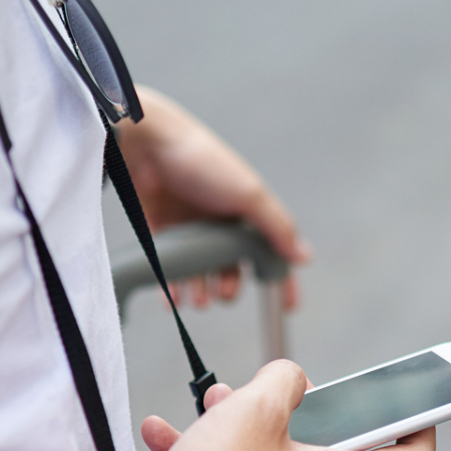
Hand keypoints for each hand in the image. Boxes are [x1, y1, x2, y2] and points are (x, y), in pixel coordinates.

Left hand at [113, 86, 309, 309]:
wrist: (147, 143)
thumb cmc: (202, 161)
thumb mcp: (249, 193)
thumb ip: (277, 227)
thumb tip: (304, 257)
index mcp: (247, 210)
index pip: (271, 250)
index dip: (280, 278)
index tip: (285, 306)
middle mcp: (220, 219)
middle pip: (232, 266)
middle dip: (231, 286)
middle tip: (224, 295)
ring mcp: (190, 225)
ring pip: (201, 270)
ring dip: (201, 290)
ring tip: (197, 299)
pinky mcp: (161, 229)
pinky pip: (170, 266)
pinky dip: (172, 286)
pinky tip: (172, 299)